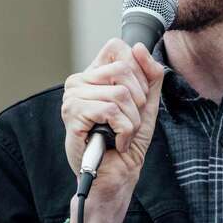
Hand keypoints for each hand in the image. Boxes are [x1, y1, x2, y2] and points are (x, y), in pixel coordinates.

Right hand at [62, 38, 164, 189]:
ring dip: (132, 121)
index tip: (139, 97)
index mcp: (95, 74)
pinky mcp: (72, 113)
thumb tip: (140, 48)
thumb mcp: (147, 103)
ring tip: (122, 134)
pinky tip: (115, 141)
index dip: (137, 69)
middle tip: (131, 121)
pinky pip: (111, 110)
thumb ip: (150, 74)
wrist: (116, 174)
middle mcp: (80, 80)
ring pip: (120, 93)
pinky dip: (123, 130)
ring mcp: (73, 95)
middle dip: (139, 100)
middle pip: (124, 69)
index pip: (117, 48)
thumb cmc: (127, 140)